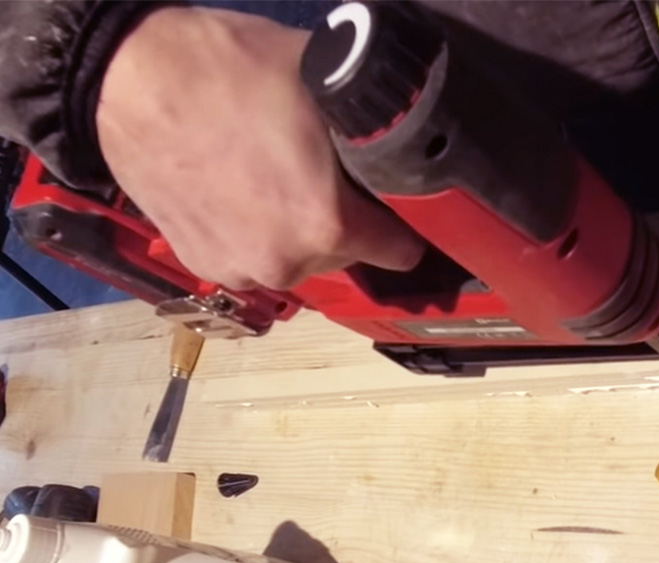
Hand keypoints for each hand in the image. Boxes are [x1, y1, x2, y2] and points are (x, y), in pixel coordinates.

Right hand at [96, 7, 423, 289]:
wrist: (129, 79)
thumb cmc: (227, 72)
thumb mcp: (327, 86)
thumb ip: (375, 130)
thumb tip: (402, 141)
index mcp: (327, 226)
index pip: (400, 250)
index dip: (405, 222)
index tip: (397, 205)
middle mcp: (285, 263)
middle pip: (348, 254)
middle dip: (346, 221)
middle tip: (323, 174)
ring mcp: (238, 270)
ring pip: (299, 259)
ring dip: (298, 231)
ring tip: (275, 179)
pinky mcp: (201, 263)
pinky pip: (252, 258)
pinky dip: (254, 234)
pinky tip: (240, 192)